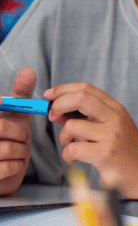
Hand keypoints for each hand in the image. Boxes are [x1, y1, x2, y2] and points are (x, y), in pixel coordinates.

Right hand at [0, 69, 35, 193]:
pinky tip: (14, 164)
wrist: (5, 173)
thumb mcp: (14, 115)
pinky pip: (8, 166)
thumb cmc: (9, 139)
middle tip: (23, 138)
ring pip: (9, 148)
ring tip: (19, 151)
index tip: (3, 104)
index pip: (0, 111)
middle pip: (1, 127)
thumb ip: (20, 94)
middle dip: (20, 133)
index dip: (1, 107)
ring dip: (22, 150)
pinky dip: (19, 165)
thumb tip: (29, 71)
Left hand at [44, 82, 137, 199]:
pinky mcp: (105, 154)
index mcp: (116, 109)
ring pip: (72, 126)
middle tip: (53, 116)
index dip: (63, 89)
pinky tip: (75, 159)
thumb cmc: (127, 151)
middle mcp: (115, 118)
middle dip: (58, 104)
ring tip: (71, 146)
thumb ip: (89, 118)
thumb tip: (59, 111)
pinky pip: (73, 148)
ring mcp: (111, 135)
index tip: (50, 96)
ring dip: (63, 138)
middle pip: (80, 98)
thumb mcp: (113, 127)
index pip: (87, 88)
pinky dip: (68, 154)